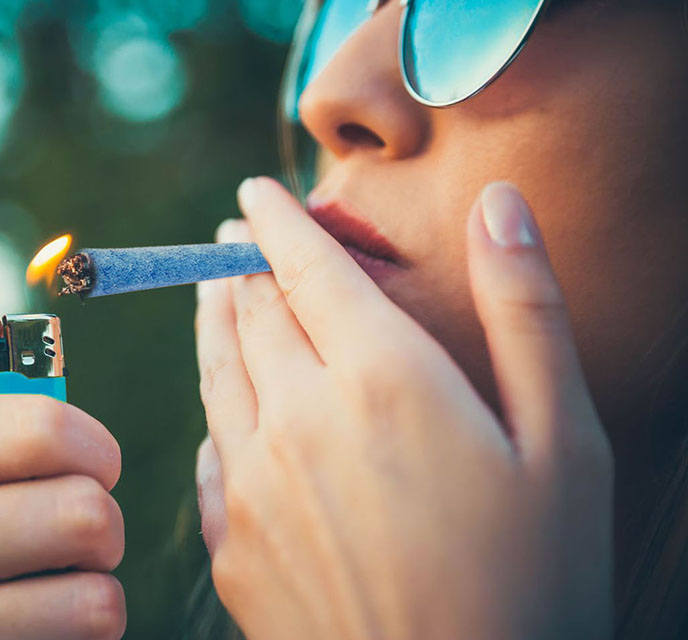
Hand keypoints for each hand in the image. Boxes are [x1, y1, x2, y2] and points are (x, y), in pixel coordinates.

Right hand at [0, 292, 125, 639]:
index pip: (45, 429)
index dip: (92, 445)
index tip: (83, 459)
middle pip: (82, 513)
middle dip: (100, 516)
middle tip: (73, 524)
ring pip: (96, 587)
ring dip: (97, 575)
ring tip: (56, 572)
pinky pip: (88, 632)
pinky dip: (89, 623)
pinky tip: (45, 618)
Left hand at [194, 178, 612, 639]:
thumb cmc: (537, 586)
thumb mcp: (566, 445)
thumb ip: (525, 314)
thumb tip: (499, 206)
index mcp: (382, 381)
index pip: (305, 268)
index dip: (276, 220)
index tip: (253, 191)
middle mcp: (299, 419)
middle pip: (250, 313)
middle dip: (239, 263)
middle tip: (231, 234)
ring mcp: (254, 485)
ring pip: (215, 372)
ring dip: (211, 320)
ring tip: (211, 290)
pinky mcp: (232, 544)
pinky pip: (210, 451)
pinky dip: (213, 408)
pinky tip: (222, 406)